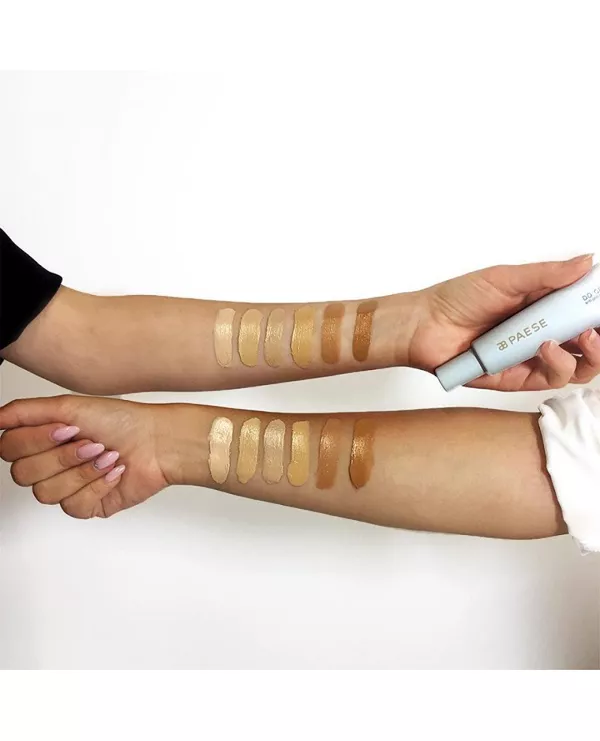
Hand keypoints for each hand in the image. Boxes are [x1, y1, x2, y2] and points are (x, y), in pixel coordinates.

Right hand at [0, 395, 177, 517]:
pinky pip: (72, 506)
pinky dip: (95, 486)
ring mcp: (67, 486)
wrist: (158, 442)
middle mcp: (51, 463)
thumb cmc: (123, 421)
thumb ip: (25, 411)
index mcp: (43, 438)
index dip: (35, 441)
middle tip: (89, 442)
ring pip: (45, 494)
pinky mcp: (86, 505)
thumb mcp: (70, 406)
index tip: (65, 428)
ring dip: (81, 471)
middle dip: (61, 456)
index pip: (8, 449)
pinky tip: (112, 472)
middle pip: (23, 474)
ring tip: (105, 455)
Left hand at [409, 254, 599, 390]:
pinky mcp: (519, 378)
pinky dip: (558, 364)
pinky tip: (546, 348)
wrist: (424, 325)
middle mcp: (544, 332)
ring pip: (579, 366)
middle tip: (598, 329)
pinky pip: (551, 379)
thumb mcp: (506, 278)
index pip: (584, 310)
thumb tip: (587, 261)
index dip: (598, 311)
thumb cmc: (458, 299)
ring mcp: (533, 357)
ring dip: (590, 354)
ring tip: (581, 337)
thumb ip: (547, 275)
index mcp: (544, 305)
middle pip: (591, 344)